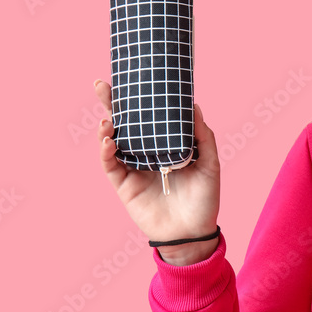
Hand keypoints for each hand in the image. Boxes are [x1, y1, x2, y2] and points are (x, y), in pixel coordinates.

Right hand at [93, 79, 220, 248]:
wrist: (193, 233)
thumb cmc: (204, 199)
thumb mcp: (210, 164)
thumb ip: (203, 137)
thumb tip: (194, 106)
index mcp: (165, 144)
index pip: (149, 116)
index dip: (139, 99)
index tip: (132, 77)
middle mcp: (146, 152)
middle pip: (125, 123)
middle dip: (111, 104)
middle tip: (102, 84)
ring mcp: (133, 167)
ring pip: (112, 141)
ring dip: (106, 127)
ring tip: (107, 117)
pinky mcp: (124, 185)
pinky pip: (110, 165)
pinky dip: (106, 151)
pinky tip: (108, 141)